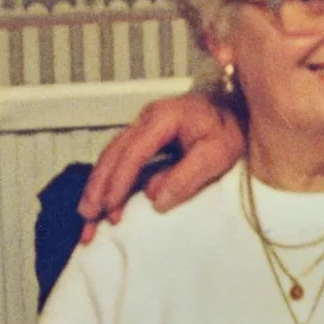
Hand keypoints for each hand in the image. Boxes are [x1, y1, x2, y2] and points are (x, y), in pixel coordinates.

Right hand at [75, 92, 245, 242]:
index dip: (119, 182)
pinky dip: (108, 178)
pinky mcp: (144, 135)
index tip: (109, 207)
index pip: (132, 153)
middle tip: (87, 216)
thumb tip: (156, 200)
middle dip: (98, 187)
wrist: (236, 107)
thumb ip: (187, 176)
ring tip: (87, 214)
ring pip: (111, 155)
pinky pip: (120, 157)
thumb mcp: (217, 154)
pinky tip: (101, 198)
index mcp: (163, 118)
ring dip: (98, 185)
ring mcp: (143, 125)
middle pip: (113, 154)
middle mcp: (146, 119)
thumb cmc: (230, 129)